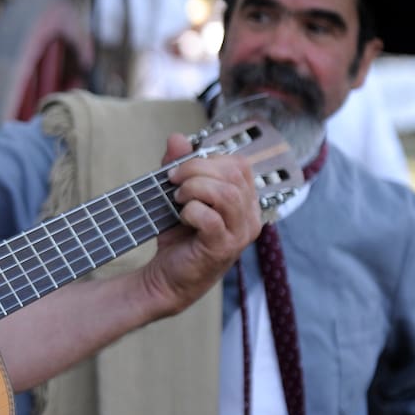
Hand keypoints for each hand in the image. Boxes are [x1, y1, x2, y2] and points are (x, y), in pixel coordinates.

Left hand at [141, 132, 262, 315]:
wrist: (165, 277)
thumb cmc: (177, 236)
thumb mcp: (177, 195)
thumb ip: (179, 166)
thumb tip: (177, 137)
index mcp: (244, 201)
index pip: (238, 165)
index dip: (207, 159)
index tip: (178, 170)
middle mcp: (249, 217)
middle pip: (233, 174)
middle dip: (196, 169)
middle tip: (173, 182)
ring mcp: (239, 234)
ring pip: (227, 193)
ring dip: (195, 188)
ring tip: (177, 198)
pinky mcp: (222, 249)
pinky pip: (212, 218)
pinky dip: (191, 211)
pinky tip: (182, 216)